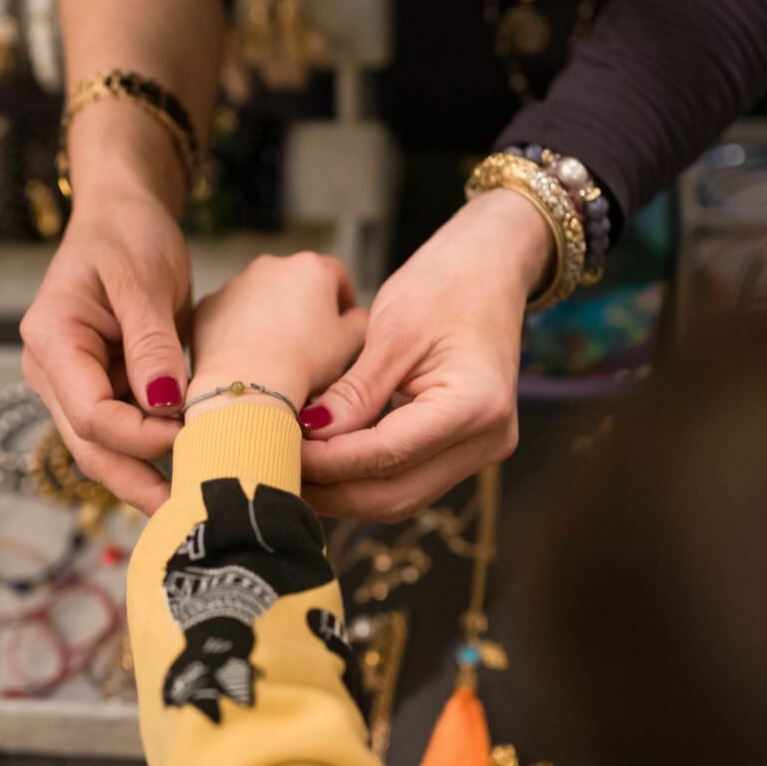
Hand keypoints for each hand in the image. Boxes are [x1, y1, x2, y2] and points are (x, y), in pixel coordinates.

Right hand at [20, 180, 191, 515]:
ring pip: (106, 449)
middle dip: (140, 481)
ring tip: (199, 501)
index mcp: (52, 340)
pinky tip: (194, 469)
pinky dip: (156, 451)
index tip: (193, 434)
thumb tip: (163, 403)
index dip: (142, 435)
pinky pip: (125, 431)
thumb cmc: (128, 233)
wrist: (121, 214)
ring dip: (148, 475)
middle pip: (92, 446)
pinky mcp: (101, 387)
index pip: (91, 414)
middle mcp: (52, 371)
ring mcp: (74, 384)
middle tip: (193, 511)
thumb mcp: (143, 277)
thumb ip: (151, 342)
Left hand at [188, 253, 367, 417]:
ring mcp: (236, 283)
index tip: (342, 322)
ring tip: (275, 353)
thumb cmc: (304, 362)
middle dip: (302, 307)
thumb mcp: (350, 343)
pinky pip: (230, 314)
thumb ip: (361, 321)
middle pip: (295, 284)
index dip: (342, 299)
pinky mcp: (209, 305)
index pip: (336, 276)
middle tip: (308, 342)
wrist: (249, 382)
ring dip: (269, 317)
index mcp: (311, 268)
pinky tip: (248, 355)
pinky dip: (239, 329)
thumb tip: (358, 316)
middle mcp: (271, 265)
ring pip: (260, 297)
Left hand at [299, 189, 550, 520]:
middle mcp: (488, 440)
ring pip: (398, 498)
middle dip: (330, 491)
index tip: (278, 449)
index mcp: (474, 405)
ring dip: (342, 491)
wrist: (492, 267)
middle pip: (394, 495)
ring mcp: (481, 451)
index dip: (327, 462)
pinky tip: (322, 464)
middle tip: (274, 472)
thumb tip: (310, 435)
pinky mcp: (465, 451)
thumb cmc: (446, 283)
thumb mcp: (393, 332)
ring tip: (291, 472)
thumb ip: (355, 392)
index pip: (387, 455)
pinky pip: (407, 480)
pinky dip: (362, 478)